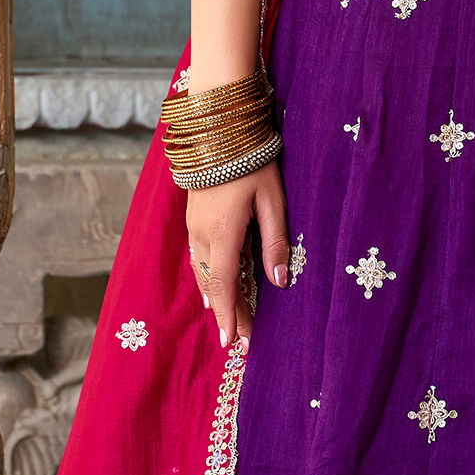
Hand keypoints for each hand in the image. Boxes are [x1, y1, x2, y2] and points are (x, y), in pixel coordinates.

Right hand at [184, 160, 291, 350]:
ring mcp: (194, 227)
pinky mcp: (193, 218)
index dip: (230, 317)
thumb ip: (276, 242)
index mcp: (222, 234)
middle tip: (243, 339)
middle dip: (228, 313)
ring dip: (217, 298)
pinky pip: (199, 257)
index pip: (225, 287)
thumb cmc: (251, 162)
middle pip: (214, 285)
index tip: (234, 344)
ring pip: (203, 273)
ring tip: (230, 319)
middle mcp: (201, 235)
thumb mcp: (272, 201)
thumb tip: (280, 281)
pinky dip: (208, 278)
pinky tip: (214, 286)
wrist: (217, 130)